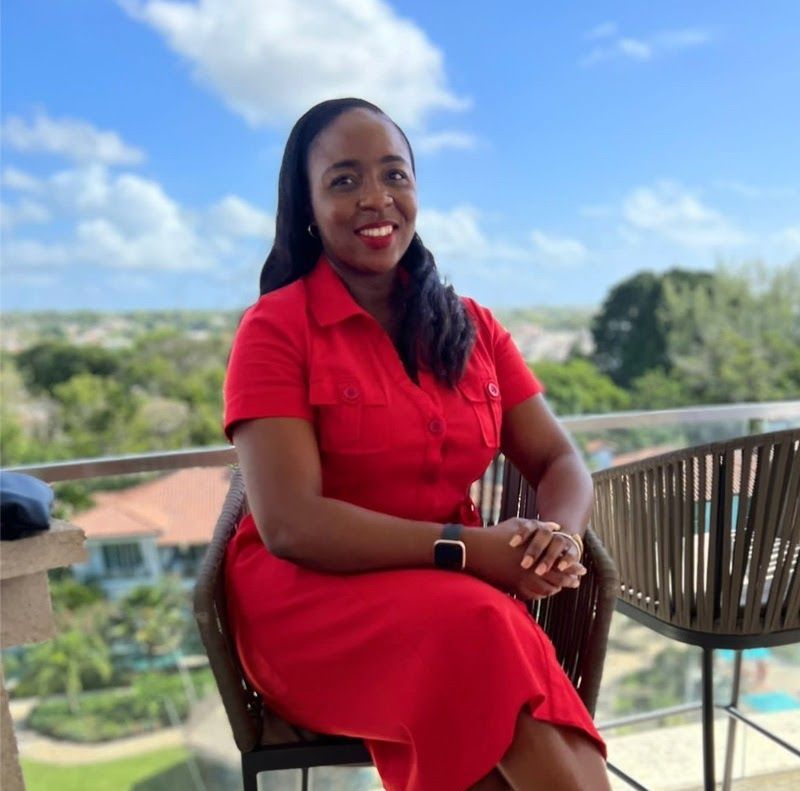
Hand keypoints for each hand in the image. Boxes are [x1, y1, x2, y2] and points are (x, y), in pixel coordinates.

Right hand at [465, 519, 584, 601]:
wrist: (475, 550)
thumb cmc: (496, 535)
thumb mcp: (519, 525)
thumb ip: (540, 526)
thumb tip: (556, 526)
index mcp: (534, 554)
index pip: (559, 564)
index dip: (572, 567)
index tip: (581, 569)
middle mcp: (529, 570)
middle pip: (555, 580)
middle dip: (568, 581)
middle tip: (576, 582)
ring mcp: (520, 581)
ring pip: (545, 590)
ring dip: (555, 588)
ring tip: (561, 586)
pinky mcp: (512, 587)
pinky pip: (531, 595)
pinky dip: (540, 594)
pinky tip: (544, 590)